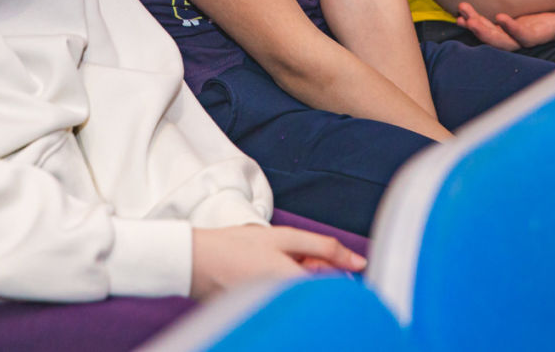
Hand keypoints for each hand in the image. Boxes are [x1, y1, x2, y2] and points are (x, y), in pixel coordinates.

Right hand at [190, 225, 364, 299]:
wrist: (194, 261)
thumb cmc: (235, 247)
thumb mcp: (282, 237)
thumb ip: (324, 248)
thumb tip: (359, 262)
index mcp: (296, 286)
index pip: (335, 287)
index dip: (332, 269)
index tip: (316, 258)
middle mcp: (287, 306)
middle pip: (319, 293)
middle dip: (315, 274)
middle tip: (290, 258)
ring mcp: (273, 313)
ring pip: (303, 297)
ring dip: (298, 279)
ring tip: (271, 264)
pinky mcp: (263, 316)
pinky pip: (286, 302)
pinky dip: (282, 287)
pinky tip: (264, 273)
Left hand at [453, 0, 554, 50]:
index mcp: (549, 32)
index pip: (528, 38)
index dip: (514, 32)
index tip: (501, 19)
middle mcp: (532, 35)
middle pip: (505, 42)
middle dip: (486, 33)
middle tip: (469, 20)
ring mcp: (522, 31)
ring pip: (495, 36)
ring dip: (477, 25)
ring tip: (462, 14)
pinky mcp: (516, 24)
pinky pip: (492, 28)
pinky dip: (476, 22)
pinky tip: (461, 16)